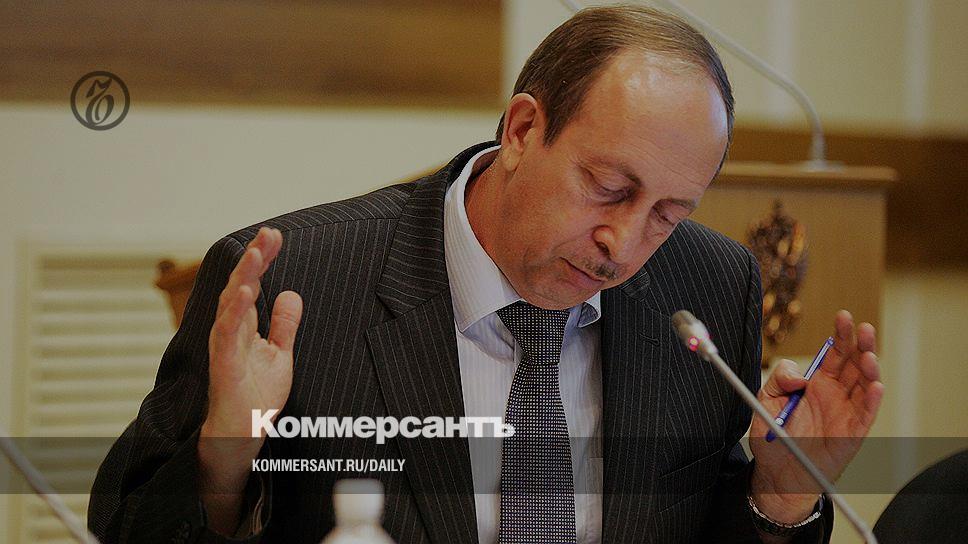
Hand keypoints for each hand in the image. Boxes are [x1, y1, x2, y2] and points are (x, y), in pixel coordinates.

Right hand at [202, 226, 302, 442]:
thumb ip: (284, 325)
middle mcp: (231, 329)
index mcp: (244, 324)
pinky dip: (236, 309)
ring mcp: (225, 344)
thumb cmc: (256, 396)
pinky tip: (246, 290)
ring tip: (256, 253)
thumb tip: (292, 294)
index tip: (275, 235)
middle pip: (240, 284)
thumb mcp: (280, 354)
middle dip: (254, 258)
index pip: (252, 283)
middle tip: (268, 233)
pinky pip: (227, 331)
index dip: (263, 259)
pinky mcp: (224, 363)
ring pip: (231, 303)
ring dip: (244, 276)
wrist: (243, 433)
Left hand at [749, 310, 883, 522]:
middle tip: (864, 328)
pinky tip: (875, 386)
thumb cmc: (773, 436)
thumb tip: (799, 375)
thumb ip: (779, 380)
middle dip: (860, 345)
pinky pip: (866, 416)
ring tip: (869, 355)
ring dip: (870, 370)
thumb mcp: (765, 400)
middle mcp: (835, 395)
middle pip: (854, 364)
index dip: (840, 335)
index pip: (833, 354)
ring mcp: (845, 413)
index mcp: (816, 383)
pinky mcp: (851, 435)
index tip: (842, 316)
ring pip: (865, 386)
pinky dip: (872, 402)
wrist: (776, 473)